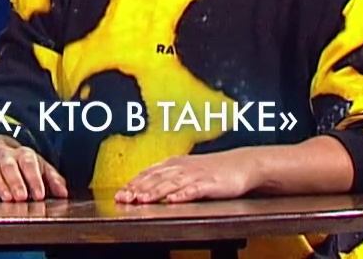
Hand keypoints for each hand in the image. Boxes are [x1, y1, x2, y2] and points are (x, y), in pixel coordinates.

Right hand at [0, 135, 68, 201]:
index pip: (29, 163)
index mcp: (24, 155)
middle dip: (16, 182)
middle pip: (9, 167)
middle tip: (22, 197)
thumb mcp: (42, 168)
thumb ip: (54, 180)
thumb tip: (63, 193)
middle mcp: (7, 159)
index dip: (34, 179)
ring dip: (0, 186)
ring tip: (7, 199)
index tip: (39, 194)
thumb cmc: (25, 166)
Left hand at [115, 151, 255, 204]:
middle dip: (138, 188)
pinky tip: (173, 200)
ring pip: (171, 183)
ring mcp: (196, 175)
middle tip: (124, 197)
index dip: (133, 183)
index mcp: (174, 163)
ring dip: (155, 191)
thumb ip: (167, 175)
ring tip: (143, 199)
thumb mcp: (186, 169)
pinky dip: (183, 194)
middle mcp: (182, 167)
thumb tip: (144, 184)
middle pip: (156, 178)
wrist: (242, 163)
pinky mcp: (211, 183)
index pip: (149, 173)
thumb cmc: (213, 169)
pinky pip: (194, 189)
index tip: (120, 192)